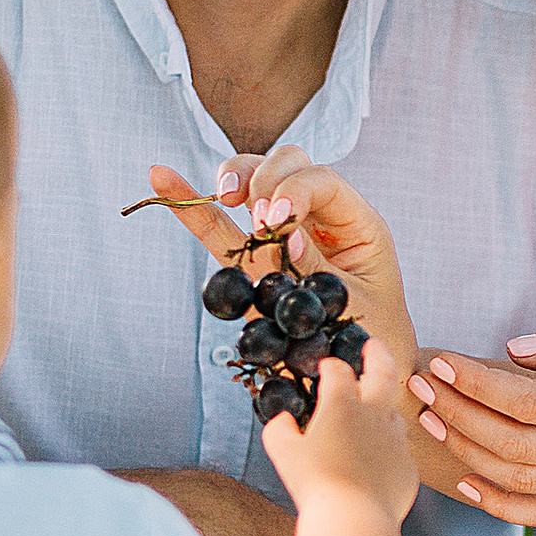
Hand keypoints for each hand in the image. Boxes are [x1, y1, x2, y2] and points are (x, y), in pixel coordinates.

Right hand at [143, 149, 419, 383]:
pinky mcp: (253, 258)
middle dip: (265, 177)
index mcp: (356, 223)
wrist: (358, 371)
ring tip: (226, 197)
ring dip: (235, 177)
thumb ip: (317, 271)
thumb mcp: (354, 307)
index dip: (293, 190)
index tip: (275, 221)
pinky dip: (193, 206)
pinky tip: (162, 177)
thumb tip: (285, 236)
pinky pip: (221, 226)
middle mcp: (320, 218)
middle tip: (258, 219)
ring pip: (254, 179)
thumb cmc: (372, 339)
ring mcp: (283, 234)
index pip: (322, 181)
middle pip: (289, 163)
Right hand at [263, 340, 420, 532]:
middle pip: (382, 372)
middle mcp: (374, 416)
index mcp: (343, 406)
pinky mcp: (408, 468)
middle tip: (374, 344)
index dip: (331, 366)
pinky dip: (386, 449)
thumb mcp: (283, 453)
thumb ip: (279, 430)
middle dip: (377, 353)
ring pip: (393, 414)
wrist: (354, 521)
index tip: (327, 366)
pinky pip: (398, 451)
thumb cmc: (315, 486)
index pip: (338, 372)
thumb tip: (283, 420)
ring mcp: (396, 442)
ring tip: (374, 408)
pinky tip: (375, 460)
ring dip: (383, 407)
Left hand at [411, 324, 535, 528]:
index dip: (473, 383)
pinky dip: (497, 502)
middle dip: (456, 413)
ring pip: (515, 479)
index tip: (441, 361)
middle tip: (419, 386)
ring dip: (466, 452)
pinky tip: (467, 480)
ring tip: (433, 422)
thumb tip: (513, 350)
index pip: (522, 400)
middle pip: (507, 441)